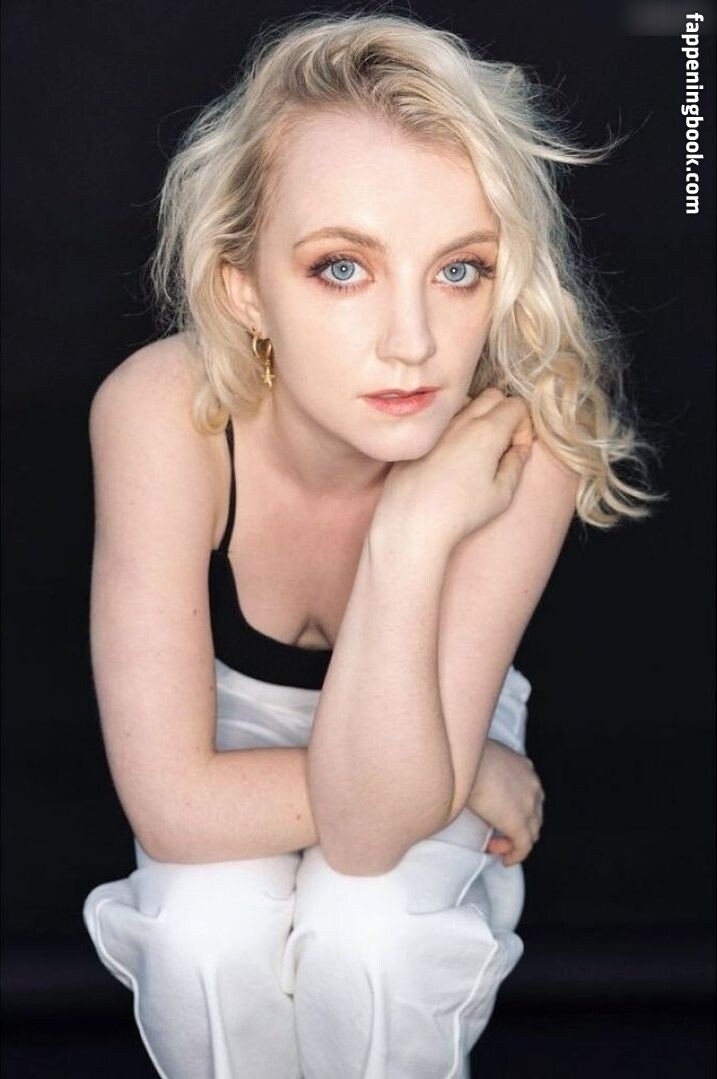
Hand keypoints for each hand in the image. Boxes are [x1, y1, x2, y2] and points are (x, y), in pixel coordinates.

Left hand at [372, 388, 534, 554]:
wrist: (411, 525)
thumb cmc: (460, 514)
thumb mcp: (501, 494)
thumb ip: (516, 464)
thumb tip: (519, 448)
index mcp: (487, 432)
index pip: (516, 405)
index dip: (523, 426)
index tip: (516, 450)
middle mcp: (461, 421)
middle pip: (492, 396)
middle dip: (503, 414)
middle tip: (500, 446)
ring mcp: (436, 429)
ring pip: (465, 403)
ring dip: (477, 416)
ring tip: (475, 449)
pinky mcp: (418, 440)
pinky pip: (441, 421)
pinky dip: (453, 429)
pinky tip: (450, 458)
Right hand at [467, 738, 543, 866]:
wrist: (465, 761)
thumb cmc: (464, 755)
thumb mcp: (482, 758)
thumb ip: (486, 771)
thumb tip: (470, 779)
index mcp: (524, 768)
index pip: (530, 794)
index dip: (518, 808)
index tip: (499, 814)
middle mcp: (532, 786)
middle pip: (535, 814)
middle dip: (518, 827)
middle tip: (498, 832)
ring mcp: (529, 805)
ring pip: (530, 832)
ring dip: (513, 841)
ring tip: (495, 845)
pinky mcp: (519, 823)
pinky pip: (523, 847)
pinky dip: (515, 855)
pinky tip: (505, 860)